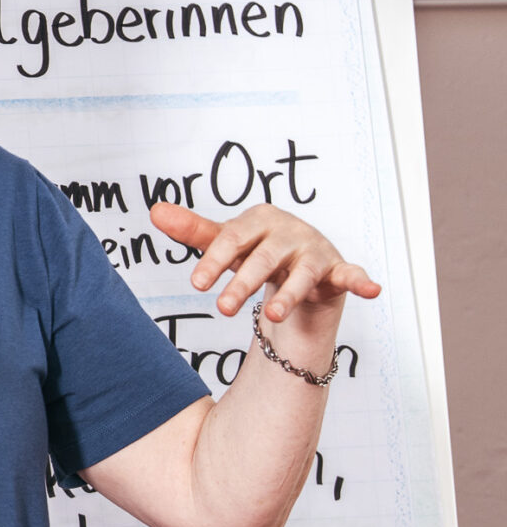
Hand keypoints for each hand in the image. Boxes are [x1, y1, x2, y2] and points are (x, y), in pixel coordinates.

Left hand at [149, 202, 381, 324]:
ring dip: (288, 294)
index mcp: (259, 219)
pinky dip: (361, 280)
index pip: (232, 239)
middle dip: (242, 284)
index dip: (214, 260)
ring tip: (270, 314)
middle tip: (222, 309)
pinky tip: (371, 289)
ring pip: (301, 274)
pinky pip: (351, 275)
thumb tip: (155, 211)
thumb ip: (194, 230)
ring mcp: (316, 251)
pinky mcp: (338, 270)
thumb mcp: (225, 241)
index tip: (196, 284)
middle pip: (263, 259)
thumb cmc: (256, 249)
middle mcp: (289, 231)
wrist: (297, 262)